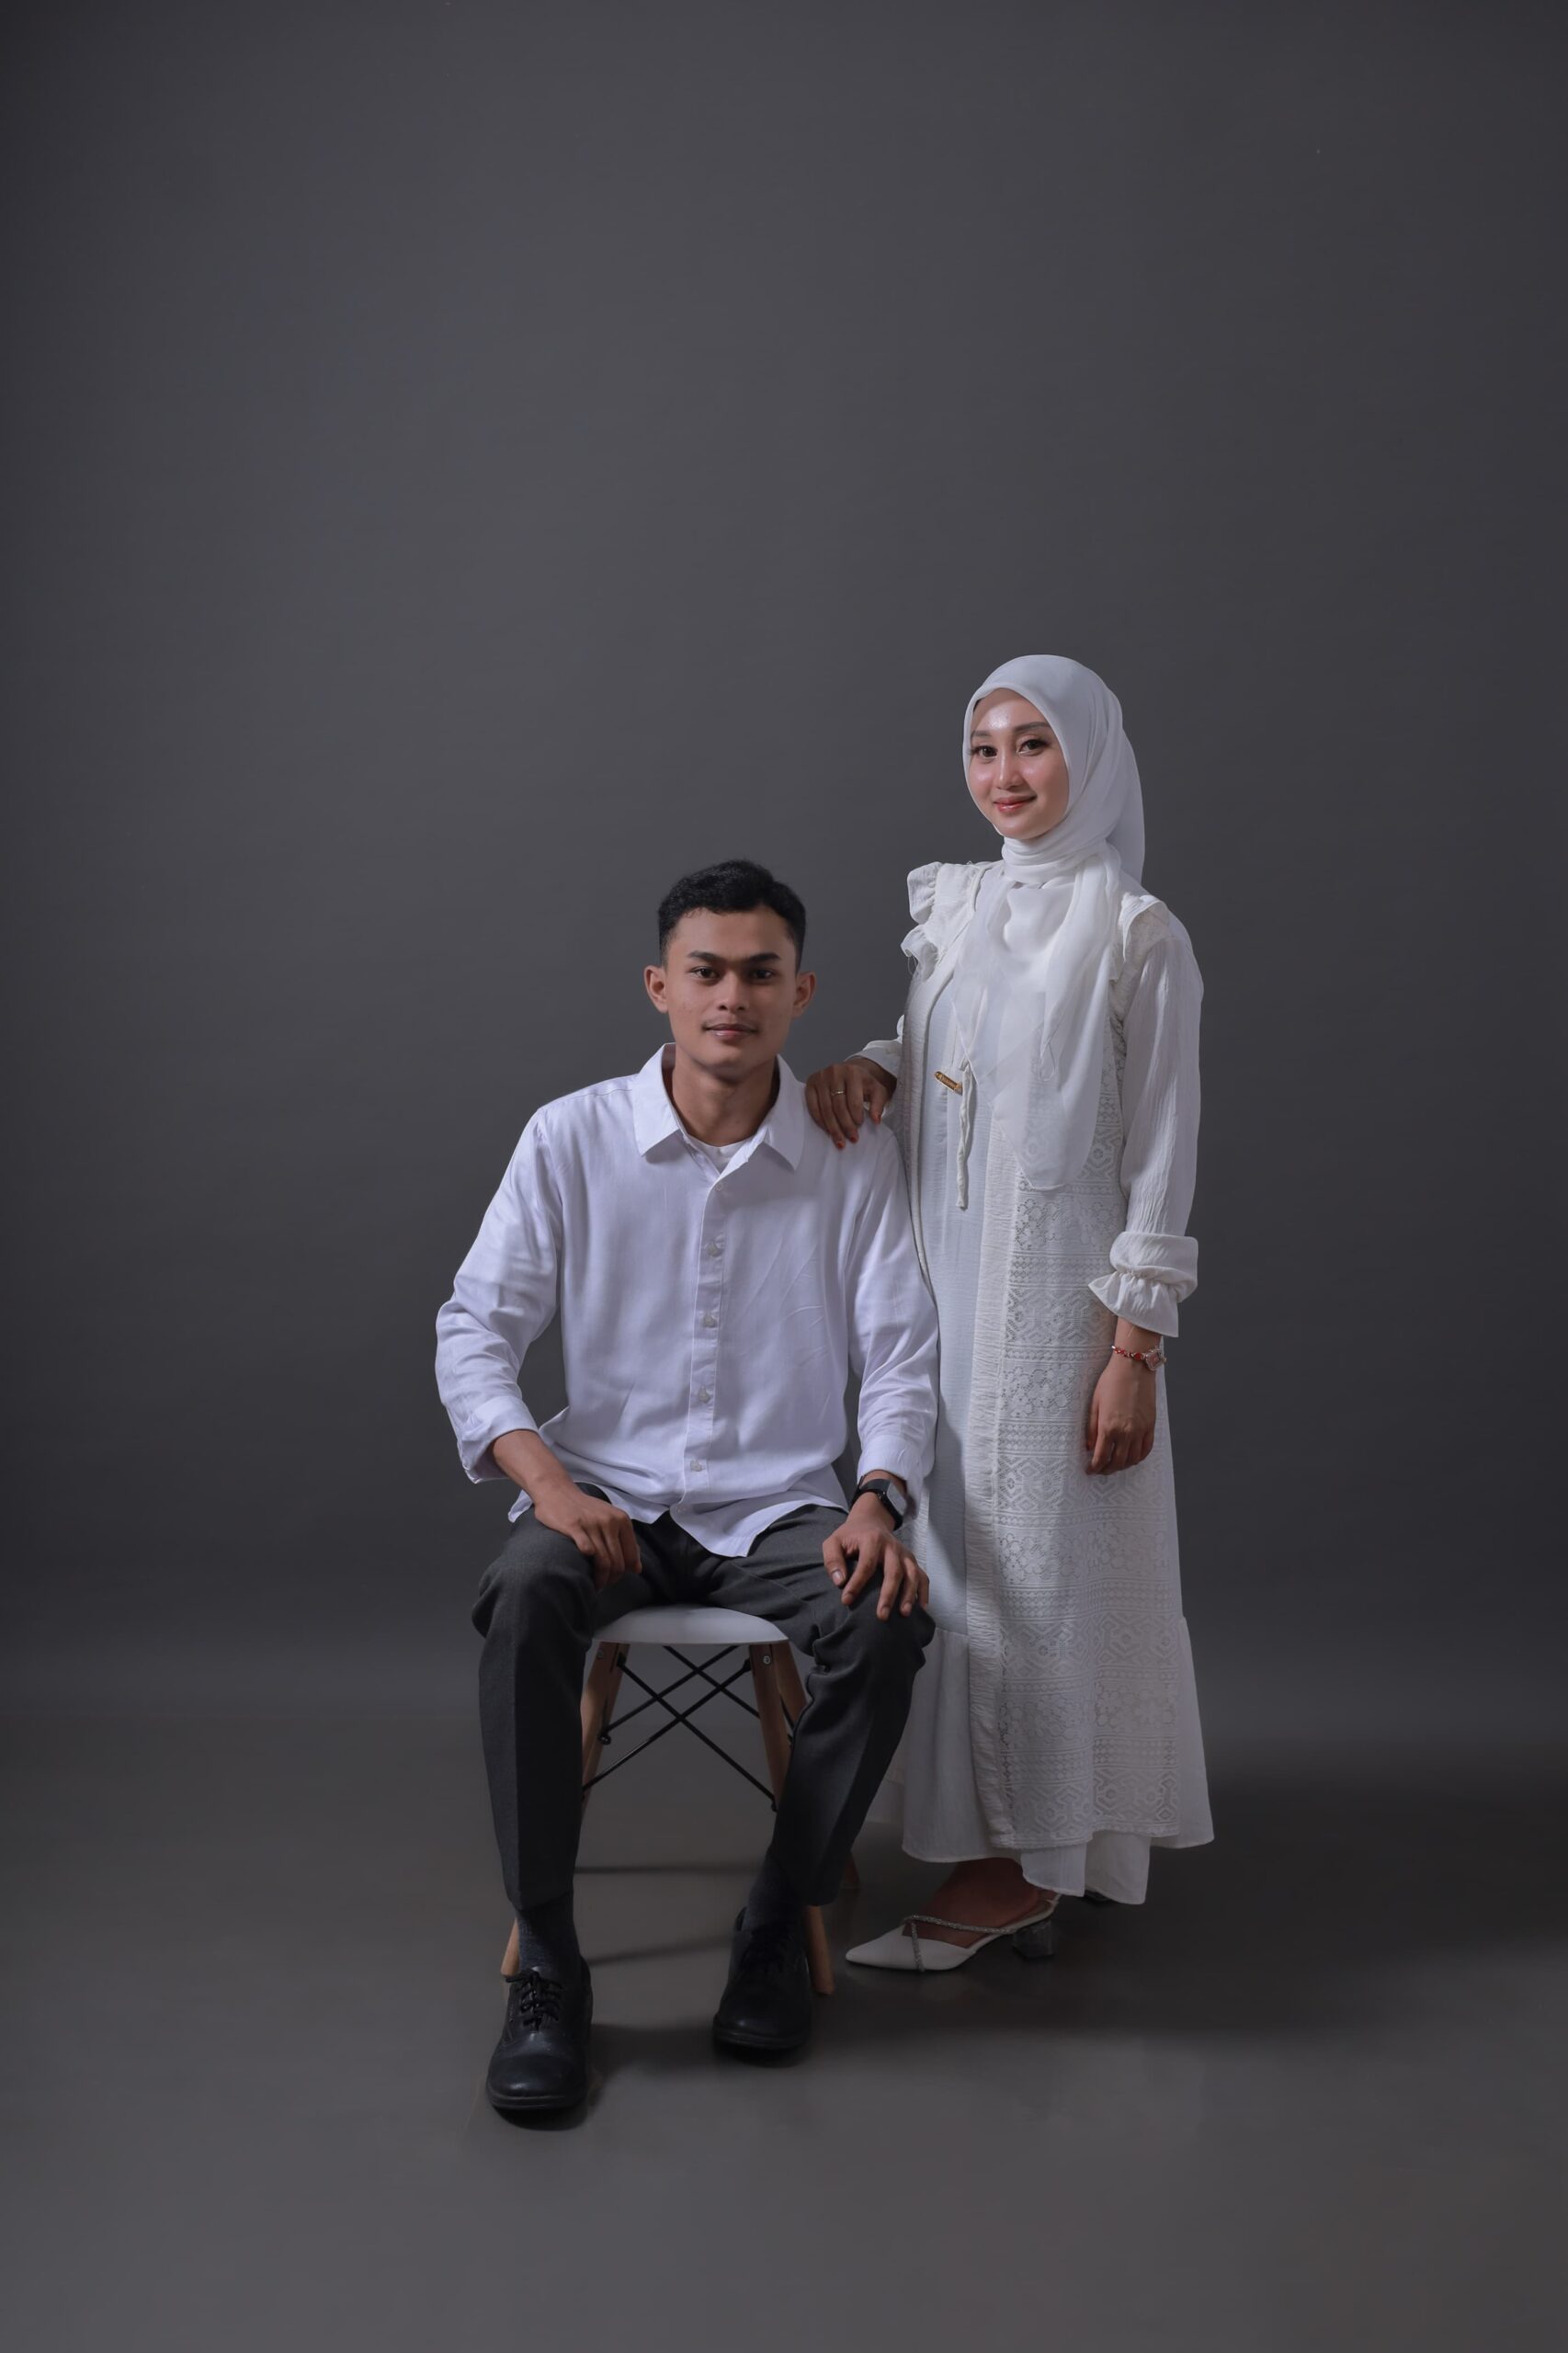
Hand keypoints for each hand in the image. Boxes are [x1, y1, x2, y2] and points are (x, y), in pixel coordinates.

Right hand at [531, 1476, 641, 1588]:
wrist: (557, 1491)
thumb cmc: (585, 1509)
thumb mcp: (611, 1519)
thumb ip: (625, 1541)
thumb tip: (637, 1568)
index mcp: (621, 1520)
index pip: (630, 1556)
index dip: (624, 1572)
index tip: (615, 1578)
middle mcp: (609, 1521)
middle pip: (617, 1562)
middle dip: (611, 1579)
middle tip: (604, 1585)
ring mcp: (592, 1524)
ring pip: (603, 1561)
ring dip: (600, 1579)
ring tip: (596, 1585)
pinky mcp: (574, 1526)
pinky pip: (586, 1550)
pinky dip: (587, 1566)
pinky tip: (584, 1573)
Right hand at [804, 1057, 896, 1148]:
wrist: (848, 1072)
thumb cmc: (862, 1083)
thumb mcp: (877, 1090)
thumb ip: (879, 1104)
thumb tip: (876, 1121)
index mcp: (853, 1073)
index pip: (854, 1101)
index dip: (856, 1117)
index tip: (860, 1127)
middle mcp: (835, 1072)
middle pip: (839, 1106)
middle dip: (846, 1126)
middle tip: (851, 1138)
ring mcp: (821, 1077)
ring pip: (825, 1108)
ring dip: (833, 1127)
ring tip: (840, 1140)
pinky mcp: (810, 1083)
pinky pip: (813, 1106)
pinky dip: (820, 1120)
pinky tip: (828, 1129)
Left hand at [822, 1501, 928, 1619]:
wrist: (870, 1521)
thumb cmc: (850, 1537)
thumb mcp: (833, 1542)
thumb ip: (833, 1560)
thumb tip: (840, 1582)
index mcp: (872, 1540)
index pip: (866, 1565)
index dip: (856, 1584)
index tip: (846, 1601)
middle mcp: (892, 1546)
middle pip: (894, 1572)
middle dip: (888, 1595)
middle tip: (881, 1615)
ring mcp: (904, 1553)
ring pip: (912, 1574)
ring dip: (909, 1594)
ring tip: (904, 1614)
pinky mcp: (911, 1560)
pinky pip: (922, 1576)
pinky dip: (923, 1592)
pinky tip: (921, 1608)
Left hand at [1085, 1354, 1157, 1475]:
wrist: (1133, 1367)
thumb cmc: (1111, 1382)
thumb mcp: (1094, 1404)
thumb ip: (1092, 1428)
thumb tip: (1089, 1447)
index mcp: (1109, 1427)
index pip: (1101, 1457)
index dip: (1094, 1467)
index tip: (1090, 1470)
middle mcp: (1126, 1432)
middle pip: (1117, 1462)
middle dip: (1107, 1470)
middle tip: (1101, 1470)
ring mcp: (1140, 1430)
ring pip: (1133, 1459)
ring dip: (1123, 1466)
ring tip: (1115, 1465)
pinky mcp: (1150, 1425)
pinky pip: (1146, 1449)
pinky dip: (1139, 1458)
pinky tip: (1132, 1458)